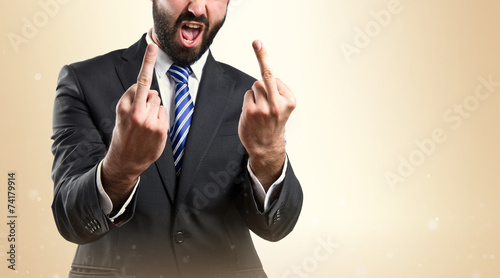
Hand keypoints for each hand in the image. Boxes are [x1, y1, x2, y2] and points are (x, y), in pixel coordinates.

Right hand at [102, 44, 167, 208]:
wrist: (124, 161)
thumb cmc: (124, 134)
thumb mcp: (121, 115)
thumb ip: (133, 99)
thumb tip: (151, 92)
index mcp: (124, 105)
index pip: (139, 80)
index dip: (147, 62)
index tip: (153, 46)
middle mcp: (136, 111)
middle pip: (151, 93)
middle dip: (147, 102)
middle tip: (139, 119)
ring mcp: (150, 121)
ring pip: (158, 103)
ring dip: (154, 112)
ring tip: (145, 127)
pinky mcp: (161, 129)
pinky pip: (164, 113)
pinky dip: (160, 120)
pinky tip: (152, 132)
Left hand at [238, 40, 295, 189]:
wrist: (266, 147)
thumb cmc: (273, 124)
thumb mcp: (283, 107)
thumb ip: (276, 91)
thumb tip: (264, 73)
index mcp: (290, 100)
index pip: (274, 78)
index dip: (268, 75)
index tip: (259, 45)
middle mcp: (279, 103)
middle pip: (266, 75)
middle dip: (262, 55)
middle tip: (257, 42)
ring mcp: (264, 108)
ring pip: (255, 86)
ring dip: (255, 95)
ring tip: (260, 111)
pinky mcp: (252, 112)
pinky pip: (247, 95)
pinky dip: (248, 102)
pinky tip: (253, 115)